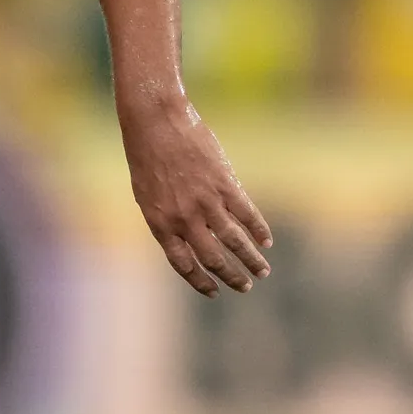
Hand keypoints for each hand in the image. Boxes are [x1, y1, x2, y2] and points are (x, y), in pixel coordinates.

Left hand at [119, 90, 272, 295]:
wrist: (156, 122)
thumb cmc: (146, 156)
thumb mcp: (147, 195)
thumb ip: (167, 220)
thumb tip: (189, 239)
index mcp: (161, 224)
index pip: (184, 265)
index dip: (200, 281)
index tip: (214, 291)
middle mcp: (184, 219)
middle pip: (214, 258)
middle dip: (231, 276)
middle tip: (245, 286)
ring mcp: (206, 202)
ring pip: (234, 241)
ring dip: (250, 259)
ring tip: (262, 271)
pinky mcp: (224, 184)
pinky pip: (246, 214)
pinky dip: (258, 230)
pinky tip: (266, 241)